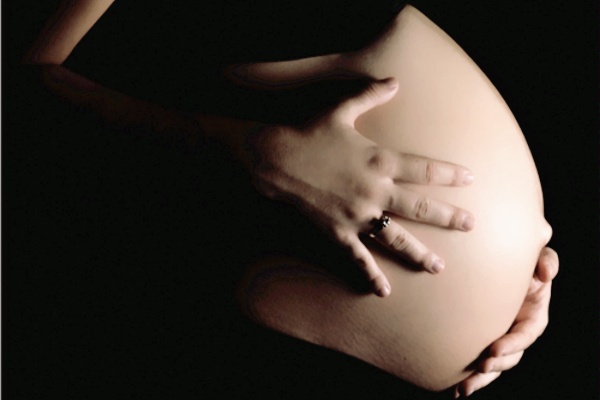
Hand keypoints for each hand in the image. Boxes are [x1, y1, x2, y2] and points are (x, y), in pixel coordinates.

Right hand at [247, 78, 474, 296]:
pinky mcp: (338, 230)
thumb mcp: (342, 109)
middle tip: (470, 225)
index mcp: (380, 159)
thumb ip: (371, 95)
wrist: (275, 157)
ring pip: (396, 238)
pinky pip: (358, 257)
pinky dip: (370, 275)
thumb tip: (394, 81)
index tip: (470, 179)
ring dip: (420, 253)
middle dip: (449, 217)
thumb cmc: (310, 131)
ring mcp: (357, 214)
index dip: (450, 175)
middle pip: (420, 207)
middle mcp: (375, 190)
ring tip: (439, 267)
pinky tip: (383, 291)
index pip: (424, 170)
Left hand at [454, 246, 558, 397]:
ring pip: (494, 365)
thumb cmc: (521, 258)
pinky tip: (453, 388)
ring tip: (463, 388)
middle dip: (496, 366)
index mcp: (533, 315)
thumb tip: (546, 273)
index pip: (526, 334)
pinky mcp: (482, 340)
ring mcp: (500, 337)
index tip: (494, 349)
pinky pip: (477, 360)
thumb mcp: (538, 256)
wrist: (496, 259)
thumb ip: (546, 261)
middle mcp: (517, 330)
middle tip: (480, 367)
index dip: (512, 344)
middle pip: (510, 356)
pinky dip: (468, 376)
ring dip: (480, 379)